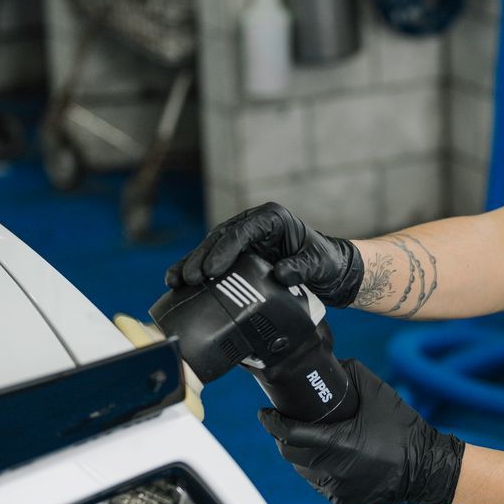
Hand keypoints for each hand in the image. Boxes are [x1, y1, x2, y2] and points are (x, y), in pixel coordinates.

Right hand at [164, 202, 363, 306]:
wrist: (328, 270)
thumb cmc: (325, 262)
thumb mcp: (319, 264)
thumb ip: (301, 267)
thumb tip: (281, 274)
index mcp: (271, 219)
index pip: (242, 231)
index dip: (224, 250)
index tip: (213, 270)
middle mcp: (254, 225)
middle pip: (221, 238)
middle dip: (202, 258)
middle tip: (190, 278)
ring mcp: (244, 239)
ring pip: (211, 248)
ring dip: (193, 264)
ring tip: (175, 282)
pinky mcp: (238, 255)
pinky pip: (213, 260)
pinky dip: (198, 271)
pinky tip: (179, 284)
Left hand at [258, 360, 463, 503]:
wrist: (426, 467)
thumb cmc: (403, 429)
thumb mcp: (376, 391)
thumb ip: (347, 372)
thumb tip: (325, 365)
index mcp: (338, 443)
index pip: (289, 434)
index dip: (272, 423)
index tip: (265, 414)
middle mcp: (333, 470)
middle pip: (290, 454)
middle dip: (283, 437)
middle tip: (287, 424)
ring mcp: (337, 490)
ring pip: (303, 471)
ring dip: (300, 455)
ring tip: (310, 440)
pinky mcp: (343, 502)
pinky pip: (320, 485)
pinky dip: (319, 472)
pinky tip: (330, 459)